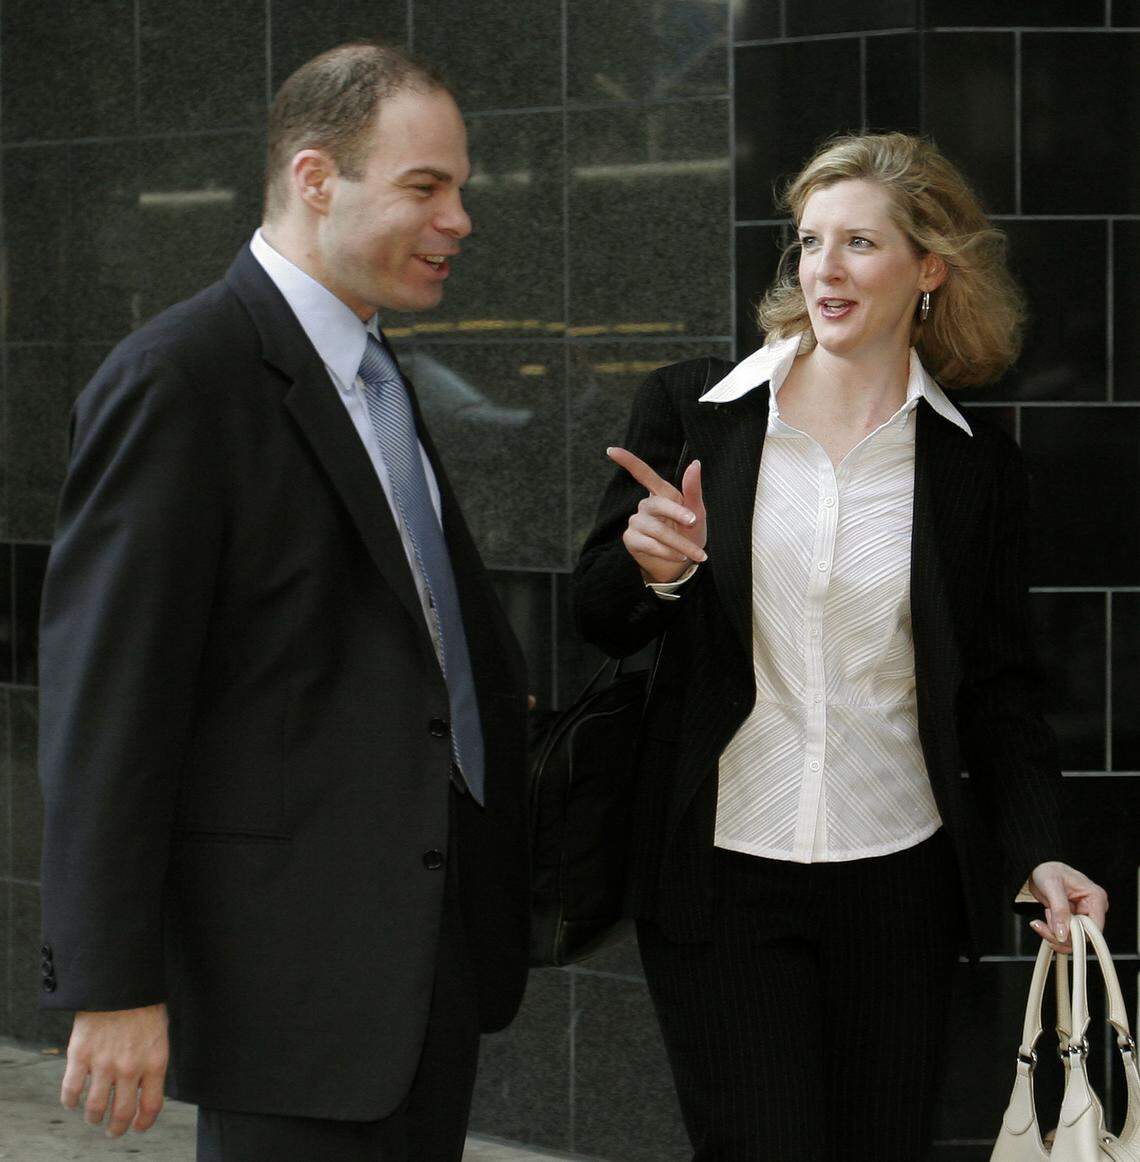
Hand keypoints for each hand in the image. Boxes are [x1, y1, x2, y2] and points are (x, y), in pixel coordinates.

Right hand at [61, 1003, 168, 1136]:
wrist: (122, 981)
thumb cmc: (143, 1006)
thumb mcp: (159, 1034)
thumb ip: (151, 1062)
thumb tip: (144, 1088)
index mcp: (155, 1061)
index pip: (151, 1106)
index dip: (143, 1123)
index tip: (137, 1127)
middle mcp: (130, 1068)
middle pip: (121, 1114)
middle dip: (116, 1128)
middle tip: (112, 1131)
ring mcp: (104, 1063)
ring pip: (94, 1108)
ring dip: (93, 1118)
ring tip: (93, 1117)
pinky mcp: (80, 1055)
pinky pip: (71, 1090)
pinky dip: (70, 1101)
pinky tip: (73, 1101)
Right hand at [607, 446, 706, 583]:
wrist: (682, 565)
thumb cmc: (690, 534)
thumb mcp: (698, 513)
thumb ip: (693, 490)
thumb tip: (695, 463)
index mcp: (661, 494)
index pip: (642, 474)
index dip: (628, 461)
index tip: (611, 450)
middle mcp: (645, 506)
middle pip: (657, 504)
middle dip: (677, 513)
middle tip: (694, 521)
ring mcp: (636, 522)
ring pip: (657, 530)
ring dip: (680, 543)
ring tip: (697, 554)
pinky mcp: (631, 540)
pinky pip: (650, 544)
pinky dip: (668, 552)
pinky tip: (680, 558)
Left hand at [1027, 861, 1108, 952]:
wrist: (1037, 869)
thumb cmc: (1047, 871)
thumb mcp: (1052, 886)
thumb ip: (1059, 910)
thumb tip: (1063, 933)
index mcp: (1096, 897)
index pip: (1095, 928)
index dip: (1078, 935)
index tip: (1059, 934)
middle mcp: (1093, 908)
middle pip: (1084, 936)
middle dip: (1061, 935)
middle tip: (1043, 926)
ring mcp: (1083, 915)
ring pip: (1074, 938)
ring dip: (1054, 934)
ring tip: (1043, 919)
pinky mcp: (1074, 920)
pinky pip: (1066, 935)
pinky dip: (1053, 933)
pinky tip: (1044, 922)